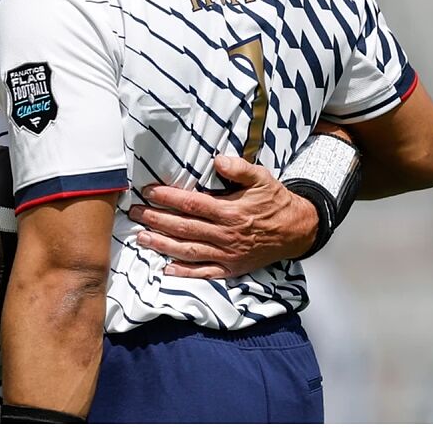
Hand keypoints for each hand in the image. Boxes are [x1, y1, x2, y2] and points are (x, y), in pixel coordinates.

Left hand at [129, 155, 318, 278]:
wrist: (297, 231)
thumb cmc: (275, 202)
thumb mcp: (263, 178)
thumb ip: (239, 168)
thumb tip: (217, 160)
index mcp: (231, 211)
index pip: (192, 204)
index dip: (168, 197)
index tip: (149, 191)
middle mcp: (226, 235)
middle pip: (184, 227)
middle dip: (156, 219)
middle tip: (134, 213)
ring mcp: (228, 255)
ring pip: (188, 250)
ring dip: (162, 245)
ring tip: (141, 237)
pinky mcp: (231, 269)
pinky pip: (204, 273)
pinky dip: (184, 273)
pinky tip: (166, 270)